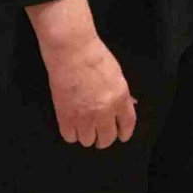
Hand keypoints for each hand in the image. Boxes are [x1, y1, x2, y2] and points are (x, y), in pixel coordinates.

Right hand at [41, 34, 136, 148]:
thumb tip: (125, 107)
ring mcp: (84, 116)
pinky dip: (71, 132)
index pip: (127, 124)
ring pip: (87, 141)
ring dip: (86, 135)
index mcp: (120, 98)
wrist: (72, 51)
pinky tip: (72, 123)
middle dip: (104, 138)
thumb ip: (121, 94)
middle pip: (107, 139)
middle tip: (100, 133)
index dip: (124, 133)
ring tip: (84, 125)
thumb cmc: (95, 57)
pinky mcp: (65, 117)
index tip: (121, 136)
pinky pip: (70, 137)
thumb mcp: (117, 75)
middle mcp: (104, 111)